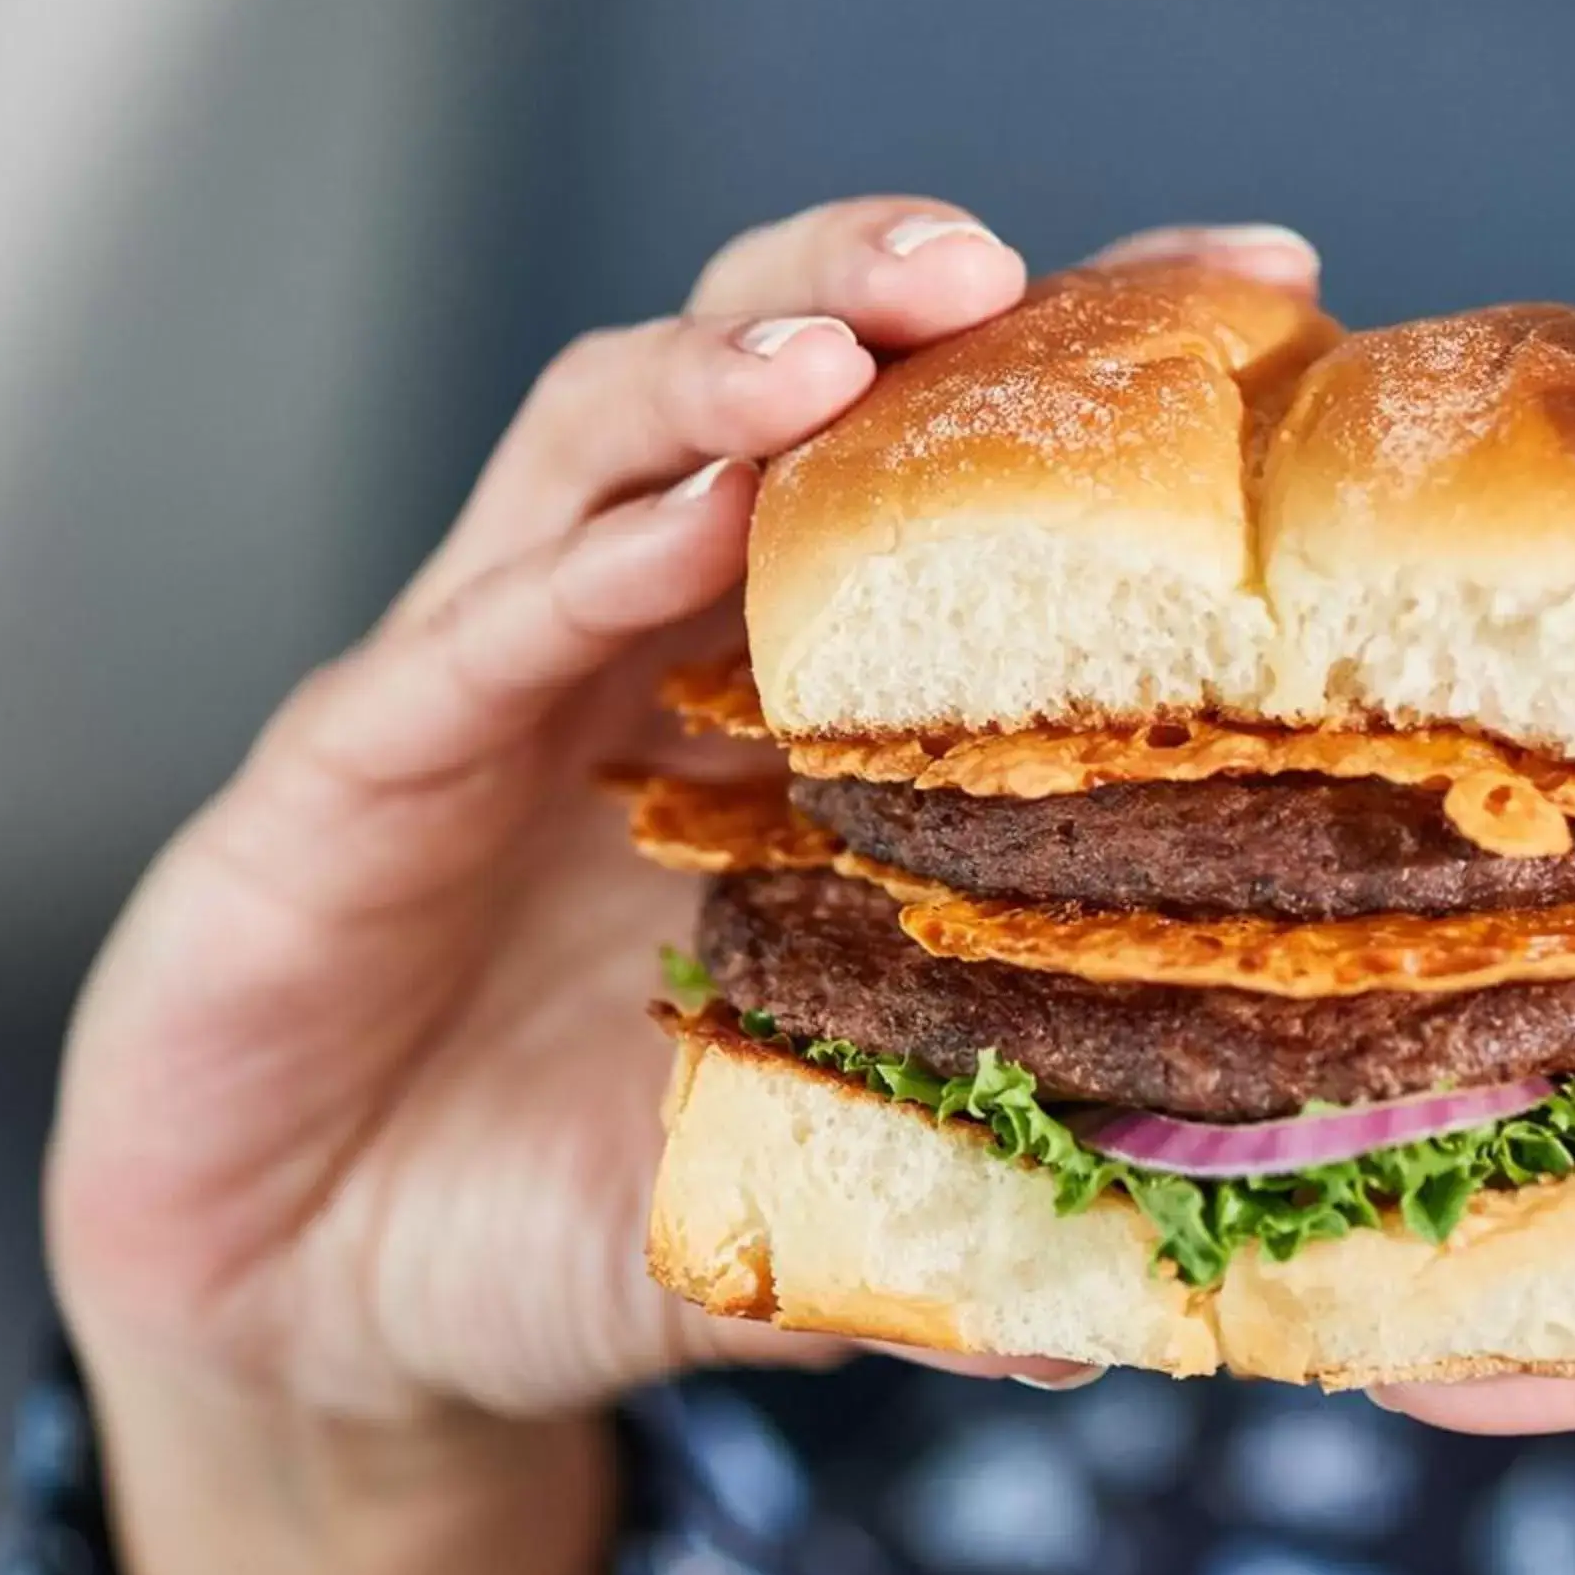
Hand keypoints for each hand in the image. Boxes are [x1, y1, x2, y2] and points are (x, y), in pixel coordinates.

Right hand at [44, 203, 1322, 1574]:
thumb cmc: (572, 1209)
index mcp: (785, 708)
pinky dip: (581, 564)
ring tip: (838, 350)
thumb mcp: (799, 1189)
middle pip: (765, 383)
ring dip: (721, 370)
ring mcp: (493, 678)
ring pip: (601, 443)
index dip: (1076, 368)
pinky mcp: (350, 758)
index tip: (1257, 284)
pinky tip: (682, 527)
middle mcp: (649, 646)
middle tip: (992, 267)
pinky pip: (469, 629)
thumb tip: (1155, 1276)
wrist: (317, 1307)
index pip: (935, 480)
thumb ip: (952, 1186)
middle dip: (872, 287)